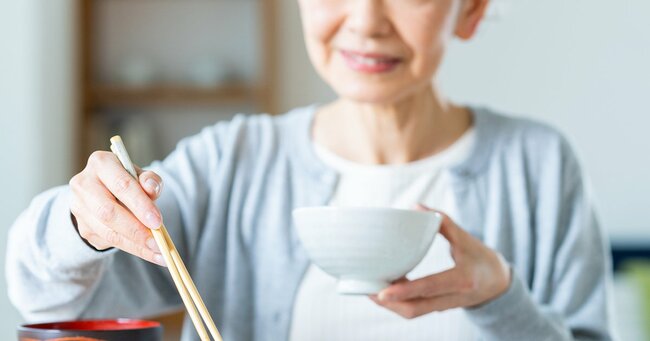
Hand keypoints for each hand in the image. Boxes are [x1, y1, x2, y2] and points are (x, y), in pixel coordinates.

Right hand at [69, 151, 165, 265]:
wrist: (103, 192)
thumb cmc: (127, 181)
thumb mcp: (141, 175)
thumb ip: (150, 180)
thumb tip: (151, 188)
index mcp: (101, 163)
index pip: (121, 185)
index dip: (140, 204)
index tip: (158, 221)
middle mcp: (84, 184)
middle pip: (109, 211)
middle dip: (136, 229)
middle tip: (158, 242)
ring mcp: (79, 207)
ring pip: (108, 231)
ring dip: (136, 244)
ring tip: (159, 251)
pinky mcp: (82, 227)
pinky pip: (108, 242)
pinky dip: (132, 249)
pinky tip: (150, 253)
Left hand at [369, 205, 510, 318]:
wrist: (499, 284)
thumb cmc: (482, 258)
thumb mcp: (467, 238)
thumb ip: (443, 222)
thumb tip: (417, 207)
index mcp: (461, 280)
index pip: (428, 287)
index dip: (403, 291)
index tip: (382, 292)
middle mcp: (452, 298)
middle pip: (415, 309)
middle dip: (388, 303)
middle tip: (367, 289)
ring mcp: (444, 306)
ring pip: (413, 312)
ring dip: (390, 304)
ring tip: (371, 287)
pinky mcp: (438, 307)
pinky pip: (415, 308)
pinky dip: (399, 301)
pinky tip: (386, 287)